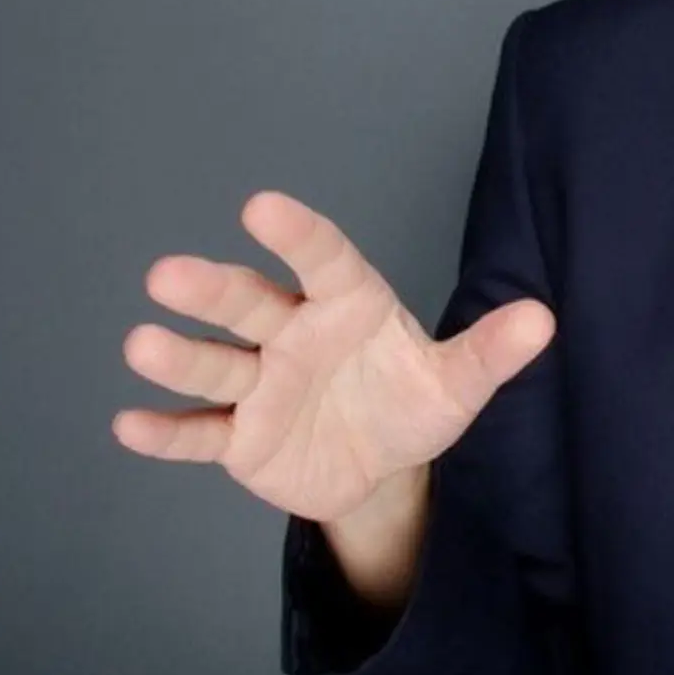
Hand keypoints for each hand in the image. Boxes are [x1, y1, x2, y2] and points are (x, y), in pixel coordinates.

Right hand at [114, 189, 554, 521]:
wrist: (380, 467)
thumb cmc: (411, 401)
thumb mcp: (458, 383)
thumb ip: (492, 351)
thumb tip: (544, 318)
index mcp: (347, 306)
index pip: (322, 261)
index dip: (296, 235)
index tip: (263, 207)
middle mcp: (292, 334)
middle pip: (249, 305)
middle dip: (211, 291)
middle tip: (170, 275)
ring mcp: (261, 386)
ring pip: (216, 367)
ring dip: (180, 357)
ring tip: (143, 343)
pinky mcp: (240, 439)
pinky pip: (199, 436)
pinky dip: (166, 433)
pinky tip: (130, 425)